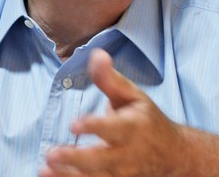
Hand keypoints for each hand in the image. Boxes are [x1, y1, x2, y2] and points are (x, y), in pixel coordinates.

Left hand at [40, 48, 183, 176]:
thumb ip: (110, 79)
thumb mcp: (133, 96)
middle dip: (76, 159)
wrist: (174, 155)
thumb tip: (96, 54)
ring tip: (44, 169)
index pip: (112, 128)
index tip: (73, 124)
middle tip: (52, 153)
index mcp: (133, 128)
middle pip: (101, 160)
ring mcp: (122, 174)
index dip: (93, 126)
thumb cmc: (147, 120)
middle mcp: (127, 154)